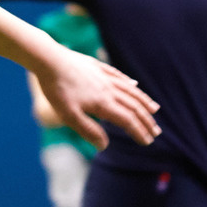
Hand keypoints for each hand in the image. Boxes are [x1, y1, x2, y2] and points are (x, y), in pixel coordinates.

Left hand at [35, 48, 156, 150]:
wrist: (50, 60)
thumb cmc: (57, 90)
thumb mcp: (68, 116)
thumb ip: (88, 131)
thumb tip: (104, 146)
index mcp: (103, 104)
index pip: (128, 121)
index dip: (139, 132)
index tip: (147, 142)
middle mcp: (109, 90)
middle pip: (134, 107)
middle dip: (146, 121)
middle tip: (156, 132)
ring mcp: (105, 77)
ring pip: (131, 91)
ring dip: (144, 102)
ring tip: (154, 109)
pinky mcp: (98, 67)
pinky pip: (120, 77)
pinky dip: (130, 84)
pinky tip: (134, 85)